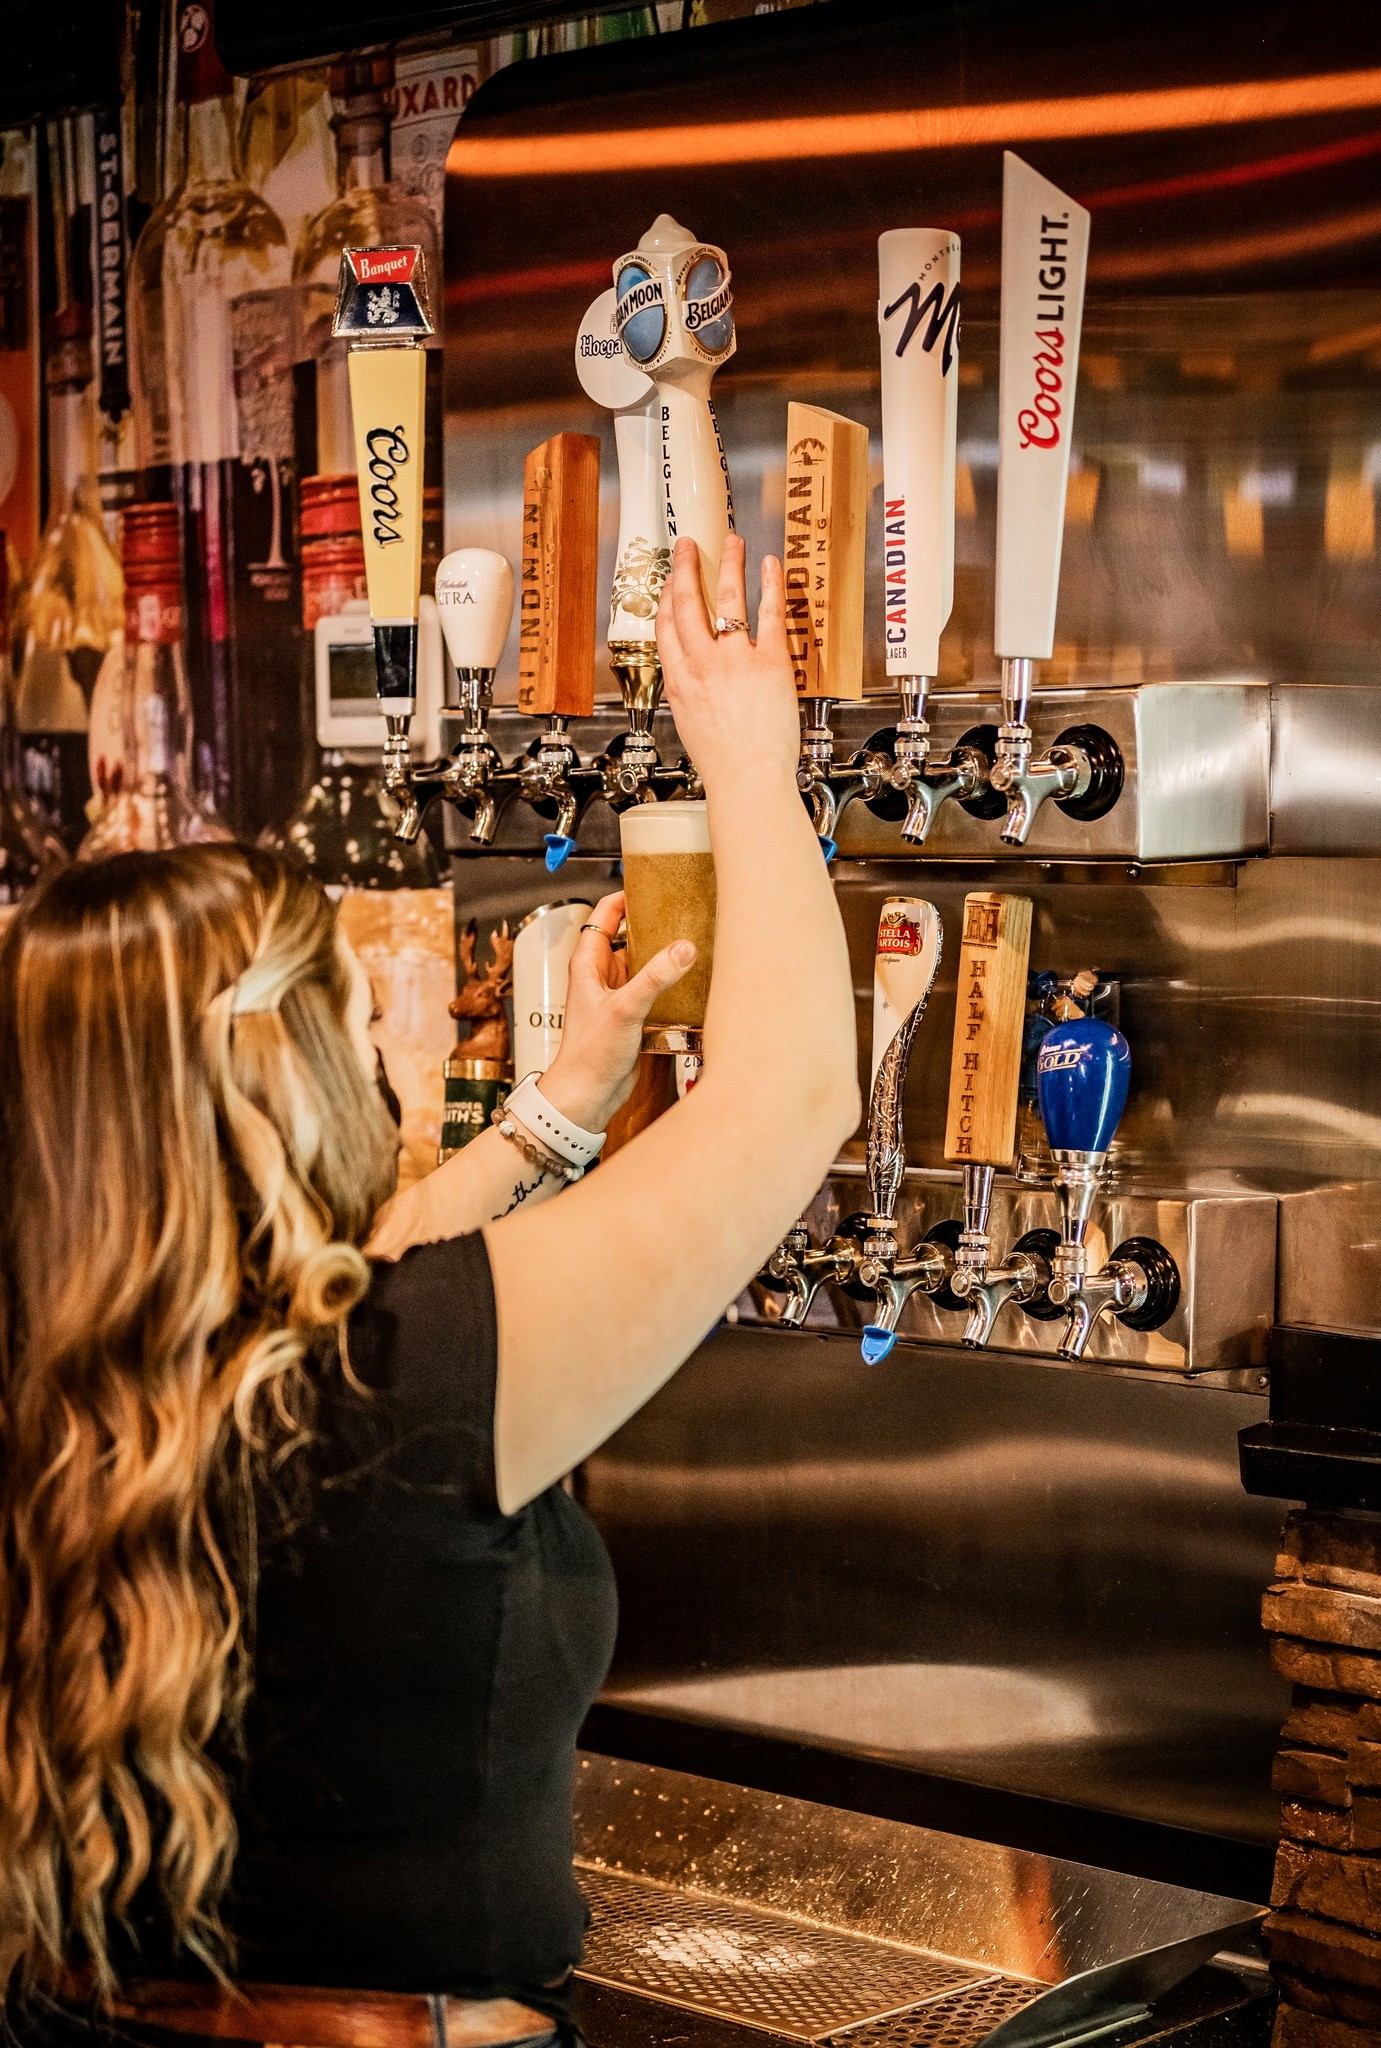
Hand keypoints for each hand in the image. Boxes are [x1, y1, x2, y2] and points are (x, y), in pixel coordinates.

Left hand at [538, 891, 693, 1132]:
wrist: (588, 1095)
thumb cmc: (590, 1053)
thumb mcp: (625, 1008)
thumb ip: (656, 977)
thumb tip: (684, 948)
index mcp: (589, 963)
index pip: (604, 915)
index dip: (625, 897)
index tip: (652, 884)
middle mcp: (602, 975)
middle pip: (630, 937)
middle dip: (654, 925)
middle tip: (685, 910)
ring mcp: (618, 995)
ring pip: (644, 964)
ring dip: (664, 956)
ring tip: (695, 940)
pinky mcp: (633, 1016)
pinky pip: (654, 990)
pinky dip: (670, 983)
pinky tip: (692, 981)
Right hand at [655, 534, 799, 794]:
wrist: (747, 780)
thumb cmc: (724, 765)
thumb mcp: (691, 726)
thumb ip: (691, 694)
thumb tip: (696, 678)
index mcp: (679, 682)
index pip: (666, 628)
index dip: (667, 598)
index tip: (672, 582)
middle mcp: (701, 665)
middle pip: (687, 604)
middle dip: (687, 569)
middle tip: (690, 546)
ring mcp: (734, 661)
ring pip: (727, 600)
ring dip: (729, 564)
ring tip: (732, 542)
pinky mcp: (769, 663)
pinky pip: (769, 614)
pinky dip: (770, 586)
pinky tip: (771, 566)